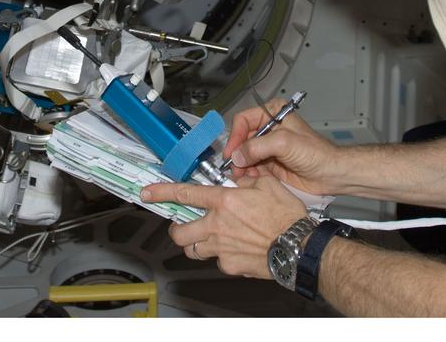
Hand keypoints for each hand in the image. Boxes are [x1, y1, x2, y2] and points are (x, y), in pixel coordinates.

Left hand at [141, 177, 307, 277]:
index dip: (162, 192)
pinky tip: (235, 250)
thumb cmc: (286, 215)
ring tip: (207, 239)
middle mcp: (217, 225)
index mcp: (224, 201)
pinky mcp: (230, 266)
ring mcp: (221, 248)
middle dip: (177, 229)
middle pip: (180, 232)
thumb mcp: (266, 184)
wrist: (298, 246)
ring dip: (195, 244)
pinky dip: (221, 256)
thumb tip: (237, 179)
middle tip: (183, 226)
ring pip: (193, 250)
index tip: (147, 193)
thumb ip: (245, 180)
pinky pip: (217, 261)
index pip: (184, 194)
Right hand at [224, 101, 343, 193]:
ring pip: (244, 155)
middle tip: (234, 168)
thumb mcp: (284, 143)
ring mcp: (268, 147)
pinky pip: (251, 167)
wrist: (330, 174)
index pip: (243, 120)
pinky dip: (248, 173)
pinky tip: (252, 178)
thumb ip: (257, 146)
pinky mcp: (270, 163)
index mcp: (273, 113)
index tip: (231, 152)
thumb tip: (236, 155)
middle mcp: (268, 128)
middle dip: (237, 154)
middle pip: (241, 139)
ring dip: (242, 166)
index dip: (235, 136)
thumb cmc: (316, 153)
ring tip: (244, 175)